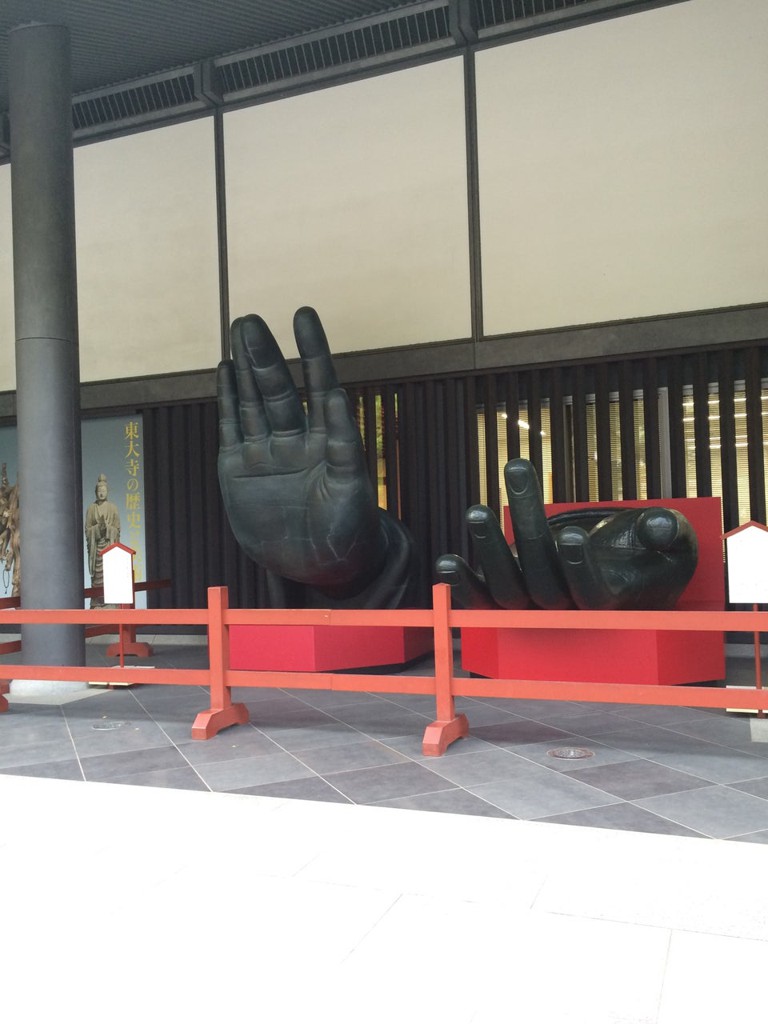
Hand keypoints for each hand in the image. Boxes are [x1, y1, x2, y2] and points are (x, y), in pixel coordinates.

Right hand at [218, 307, 414, 605]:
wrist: (317, 571)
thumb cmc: (348, 532)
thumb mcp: (352, 491)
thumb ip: (345, 447)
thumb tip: (340, 398)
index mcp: (329, 440)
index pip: (320, 385)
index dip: (312, 351)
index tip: (304, 317)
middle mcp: (297, 440)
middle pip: (278, 389)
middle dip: (265, 355)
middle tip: (251, 321)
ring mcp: (267, 453)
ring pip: (253, 403)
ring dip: (245, 368)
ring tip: (238, 331)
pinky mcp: (240, 471)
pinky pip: (232, 428)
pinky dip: (228, 400)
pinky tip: (226, 370)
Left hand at [435, 458, 697, 610]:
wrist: (622, 571)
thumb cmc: (649, 555)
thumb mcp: (669, 545)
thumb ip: (667, 535)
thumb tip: (660, 526)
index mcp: (607, 603)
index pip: (590, 593)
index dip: (579, 569)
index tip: (572, 536)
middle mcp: (564, 612)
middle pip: (543, 583)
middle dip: (529, 534)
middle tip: (518, 484)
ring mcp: (530, 607)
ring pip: (507, 589)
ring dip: (490, 550)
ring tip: (476, 511)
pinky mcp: (505, 598)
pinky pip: (480, 600)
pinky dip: (461, 585)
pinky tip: (444, 562)